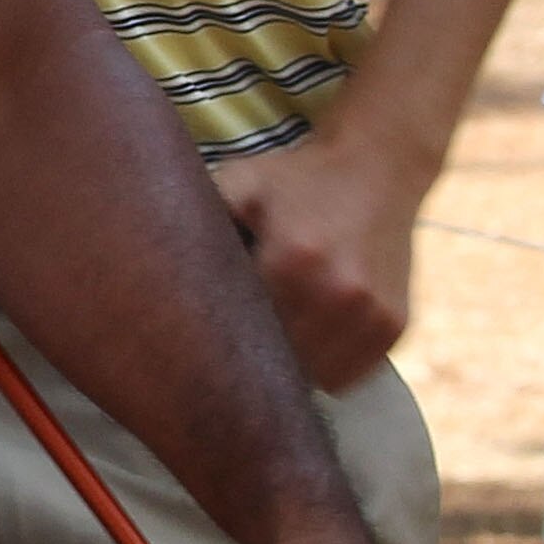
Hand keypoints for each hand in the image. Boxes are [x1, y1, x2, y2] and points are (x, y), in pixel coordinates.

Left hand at [210, 126, 420, 385]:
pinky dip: (327, 365)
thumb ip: (199, 222)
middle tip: (236, 339)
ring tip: (279, 332)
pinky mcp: (394, 327)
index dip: (219, 339)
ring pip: (314, 377)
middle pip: (278, 360)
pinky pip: (347, 375)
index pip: (241, 331)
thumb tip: (148, 271)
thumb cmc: (296, 179)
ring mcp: (371, 314)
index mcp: (292, 259)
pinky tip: (314, 332)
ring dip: (293, 366)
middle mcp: (338, 292)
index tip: (202, 337)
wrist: (379, 167)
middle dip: (253, 355)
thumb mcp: (240, 183)